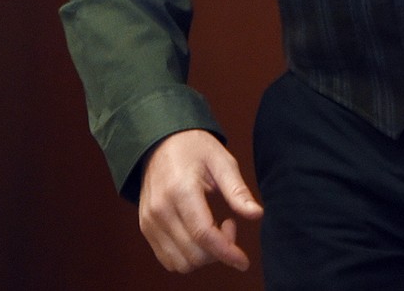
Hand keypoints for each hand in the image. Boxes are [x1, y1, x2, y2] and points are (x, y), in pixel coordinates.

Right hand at [137, 129, 262, 273]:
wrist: (160, 140)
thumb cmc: (193, 147)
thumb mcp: (222, 161)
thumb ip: (237, 191)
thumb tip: (257, 214)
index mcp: (181, 189)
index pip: (204, 234)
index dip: (227, 252)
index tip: (244, 261)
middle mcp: (161, 209)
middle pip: (193, 253)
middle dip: (218, 251)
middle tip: (229, 225)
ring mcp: (150, 221)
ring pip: (180, 263)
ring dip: (203, 256)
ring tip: (213, 229)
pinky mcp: (146, 228)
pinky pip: (168, 259)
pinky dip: (187, 256)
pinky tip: (198, 235)